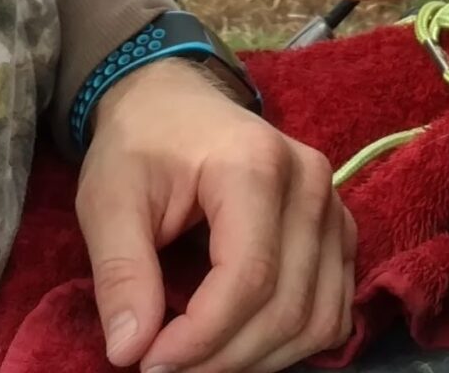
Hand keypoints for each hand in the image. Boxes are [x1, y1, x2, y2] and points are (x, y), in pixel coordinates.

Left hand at [76, 55, 352, 372]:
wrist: (172, 101)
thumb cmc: (139, 145)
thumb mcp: (108, 199)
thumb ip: (121, 272)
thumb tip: (129, 351)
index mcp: (254, 164)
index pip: (249, 278)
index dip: (201, 339)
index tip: (148, 362)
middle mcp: (309, 181)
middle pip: (286, 307)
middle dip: (223, 358)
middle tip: (164, 366)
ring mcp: (332, 205)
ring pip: (317, 319)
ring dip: (260, 360)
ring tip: (200, 360)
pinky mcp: (339, 228)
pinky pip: (335, 310)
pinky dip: (295, 344)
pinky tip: (245, 343)